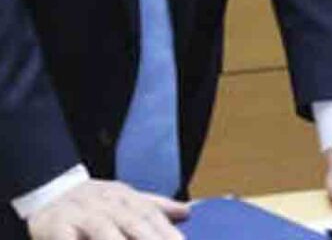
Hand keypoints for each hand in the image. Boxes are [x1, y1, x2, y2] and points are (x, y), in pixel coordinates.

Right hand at [27, 179, 188, 239]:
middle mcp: (108, 204)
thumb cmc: (94, 201)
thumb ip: (155, 206)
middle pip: (134, 222)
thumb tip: (187, 210)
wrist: (49, 192)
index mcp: (126, 198)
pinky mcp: (56, 226)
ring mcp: (82, 214)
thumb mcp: (125, 198)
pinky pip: (67, 239)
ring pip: (104, 229)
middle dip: (152, 239)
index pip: (152, 216)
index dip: (168, 233)